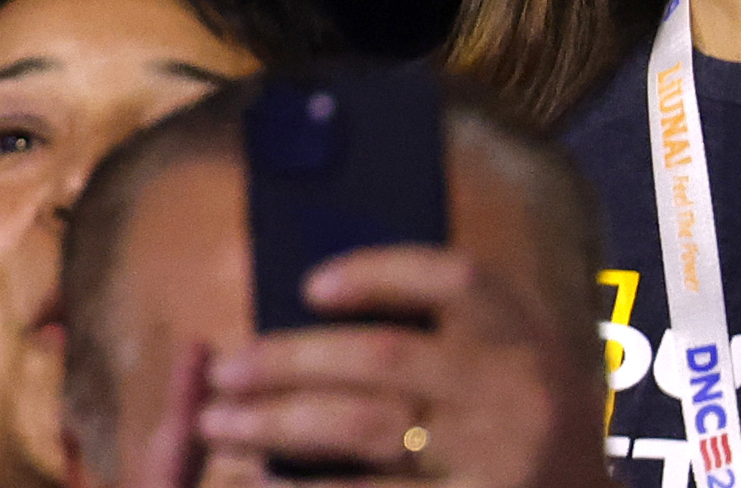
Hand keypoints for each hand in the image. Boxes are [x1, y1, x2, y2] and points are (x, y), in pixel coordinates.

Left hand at [167, 247, 611, 487]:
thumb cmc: (525, 440)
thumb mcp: (511, 377)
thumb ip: (443, 344)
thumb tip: (314, 313)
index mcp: (524, 339)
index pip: (452, 279)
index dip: (378, 272)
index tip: (308, 285)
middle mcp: (514, 393)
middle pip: (385, 356)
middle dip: (290, 359)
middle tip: (222, 369)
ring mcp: (497, 460)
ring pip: (366, 428)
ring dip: (278, 421)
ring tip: (215, 423)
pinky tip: (263, 483)